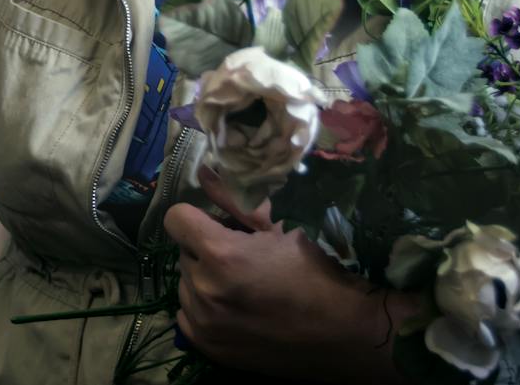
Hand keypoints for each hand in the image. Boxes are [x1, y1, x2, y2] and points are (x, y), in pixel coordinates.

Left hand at [163, 166, 409, 382]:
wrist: (343, 332)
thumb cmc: (315, 270)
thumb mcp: (276, 228)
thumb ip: (233, 199)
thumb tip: (203, 171)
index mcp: (220, 255)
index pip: (176, 219)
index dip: (196, 217)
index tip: (216, 224)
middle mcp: (204, 290)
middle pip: (184, 252)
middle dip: (205, 249)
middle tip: (241, 256)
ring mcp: (204, 323)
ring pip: (186, 284)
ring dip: (204, 279)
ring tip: (241, 284)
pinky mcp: (208, 347)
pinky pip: (188, 315)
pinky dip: (204, 308)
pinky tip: (235, 308)